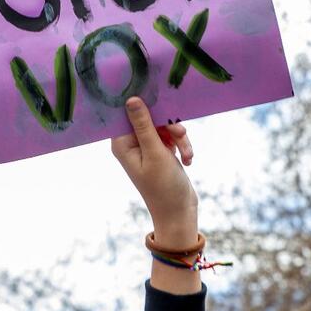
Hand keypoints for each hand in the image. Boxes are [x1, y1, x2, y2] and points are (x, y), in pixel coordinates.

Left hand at [110, 96, 197, 241]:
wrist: (179, 211)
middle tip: (181, 134)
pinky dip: (182, 146)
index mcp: (122, 144)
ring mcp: (146, 147)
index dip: (144, 105)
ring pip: (164, 126)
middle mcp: (131, 144)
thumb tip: (131, 99)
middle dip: (169, 126)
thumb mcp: (155, 152)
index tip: (160, 101)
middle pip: (149, 117)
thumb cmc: (163, 186)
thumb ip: (144, 125)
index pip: (128, 113)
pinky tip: (188, 160)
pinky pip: (172, 137)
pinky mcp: (160, 151)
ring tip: (187, 154)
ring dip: (179, 137)